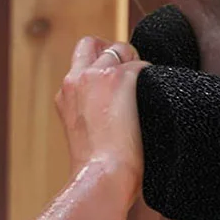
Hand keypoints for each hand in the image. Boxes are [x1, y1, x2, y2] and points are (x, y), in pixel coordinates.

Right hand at [55, 37, 148, 194]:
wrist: (101, 176)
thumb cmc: (95, 169)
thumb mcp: (81, 134)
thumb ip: (88, 112)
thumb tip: (109, 111)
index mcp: (65, 95)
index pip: (79, 63)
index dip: (98, 66)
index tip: (112, 85)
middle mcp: (75, 79)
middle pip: (93, 43)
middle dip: (113, 52)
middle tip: (130, 77)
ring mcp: (97, 75)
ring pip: (121, 49)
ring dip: (136, 64)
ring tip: (144, 93)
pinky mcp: (122, 77)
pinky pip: (145, 65)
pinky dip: (153, 79)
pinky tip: (154, 101)